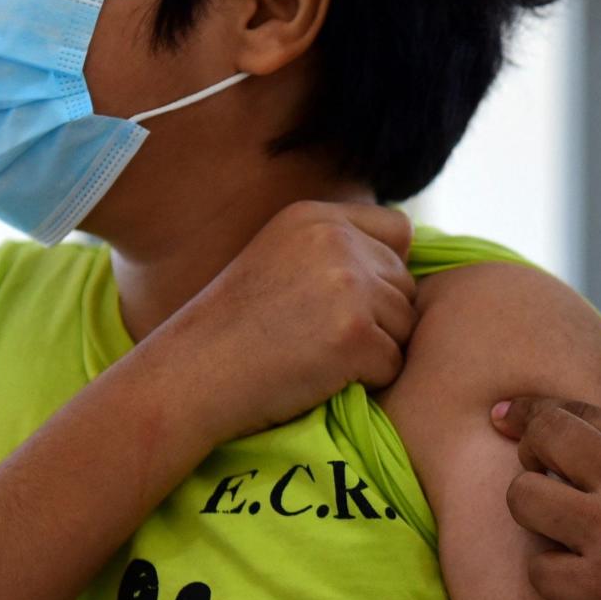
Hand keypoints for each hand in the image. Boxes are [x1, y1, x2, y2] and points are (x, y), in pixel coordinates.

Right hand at [169, 201, 416, 443]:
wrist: (191, 375)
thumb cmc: (232, 330)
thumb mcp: (278, 258)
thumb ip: (334, 248)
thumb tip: (409, 259)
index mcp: (315, 217)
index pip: (399, 231)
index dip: (386, 271)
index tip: (348, 301)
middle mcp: (335, 241)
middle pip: (405, 284)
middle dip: (381, 317)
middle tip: (323, 338)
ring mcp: (347, 286)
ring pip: (405, 326)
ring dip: (375, 351)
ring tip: (318, 358)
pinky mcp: (355, 334)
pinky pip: (393, 364)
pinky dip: (367, 382)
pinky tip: (320, 379)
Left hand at [491, 397, 600, 599]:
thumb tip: (581, 428)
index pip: (574, 410)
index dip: (531, 410)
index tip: (505, 413)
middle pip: (543, 437)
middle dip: (529, 447)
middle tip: (539, 468)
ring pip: (524, 497)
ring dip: (533, 509)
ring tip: (557, 522)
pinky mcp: (600, 586)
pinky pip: (539, 565)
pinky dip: (550, 571)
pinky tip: (574, 569)